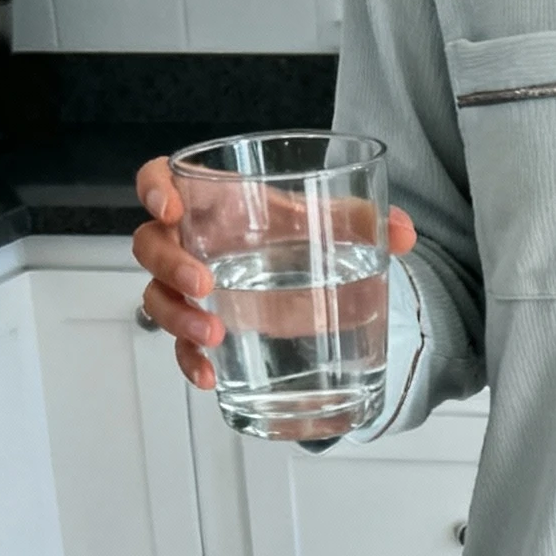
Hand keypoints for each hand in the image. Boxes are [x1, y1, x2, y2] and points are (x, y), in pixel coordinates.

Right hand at [132, 155, 416, 390]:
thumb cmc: (296, 230)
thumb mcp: (324, 219)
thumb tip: (404, 233)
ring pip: (157, 297)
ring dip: (178, 317)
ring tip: (213, 333)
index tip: (169, 207)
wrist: (304, 269)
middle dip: (171, 264)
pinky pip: (179, 345)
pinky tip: (209, 377)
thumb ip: (358, 219)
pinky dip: (190, 361)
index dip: (154, 188)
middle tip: (204, 283)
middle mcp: (190, 242)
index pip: (159, 179)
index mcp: (211, 200)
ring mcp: (190, 287)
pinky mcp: (202, 325)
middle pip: (151, 245)